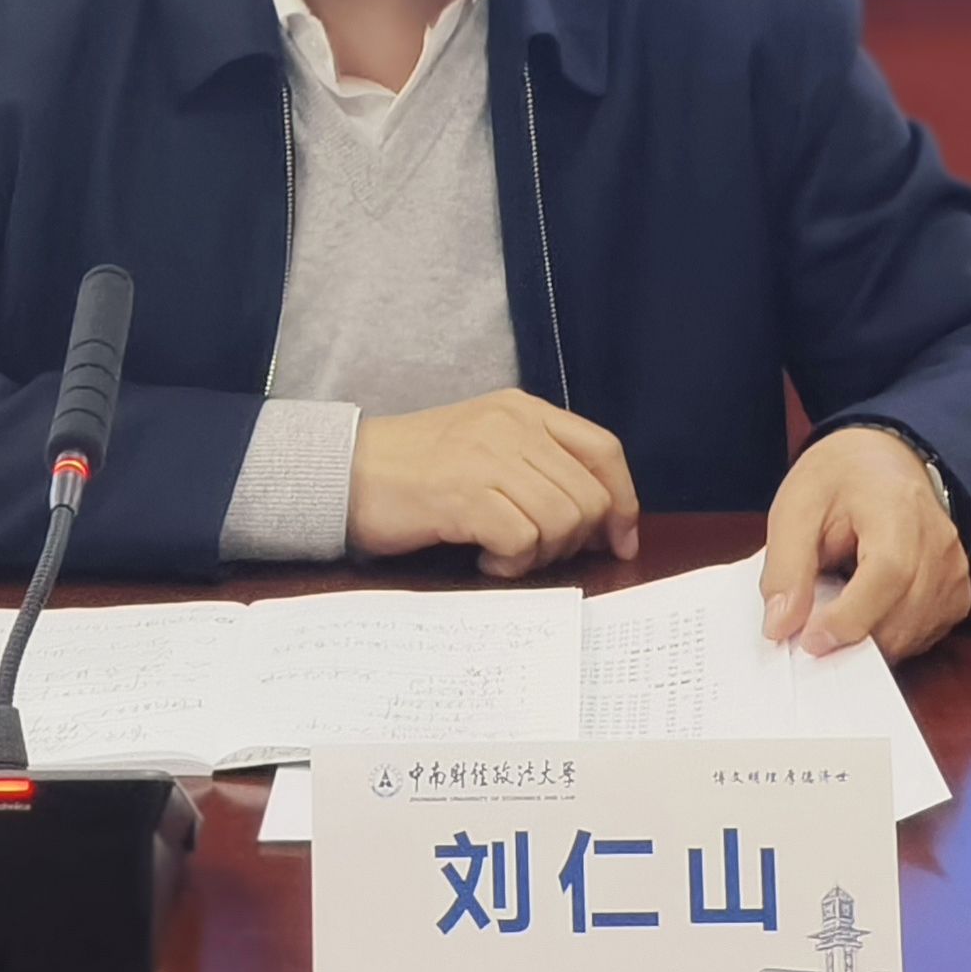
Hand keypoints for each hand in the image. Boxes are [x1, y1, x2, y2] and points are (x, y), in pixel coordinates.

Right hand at [349, 391, 641, 578]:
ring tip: (504, 553)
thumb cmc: (418, 471)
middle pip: (590, 496)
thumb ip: (539, 467)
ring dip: (541, 554)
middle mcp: (512, 425)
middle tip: (535, 552)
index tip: (619, 543)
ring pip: (563, 520)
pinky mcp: (464, 493)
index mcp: (523, 409)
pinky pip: (523, 539)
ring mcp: (488, 456)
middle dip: (575, 540)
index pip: (604, 450)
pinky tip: (484, 558)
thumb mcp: (486, 447)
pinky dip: (511, 562)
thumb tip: (604, 525)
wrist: (346, 471)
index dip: (624, 502)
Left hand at [759, 427, 970, 665]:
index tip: (808, 640)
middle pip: (900, 619)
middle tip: (810, 624)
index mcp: (899, 509)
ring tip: (839, 601)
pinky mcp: (957, 595)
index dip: (848, 618)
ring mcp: (953, 572)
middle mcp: (938, 544)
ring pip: (910, 638)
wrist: (883, 462)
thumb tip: (781, 627)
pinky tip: (865, 608)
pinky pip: (922, 638)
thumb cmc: (840, 479)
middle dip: (850, 636)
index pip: (887, 576)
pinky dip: (888, 637)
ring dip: (867, 639)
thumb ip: (786, 567)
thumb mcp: (796, 507)